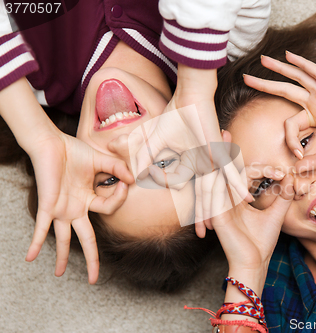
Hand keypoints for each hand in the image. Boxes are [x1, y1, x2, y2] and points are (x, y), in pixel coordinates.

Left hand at [25, 132, 133, 283]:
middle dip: (91, 260)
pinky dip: (36, 242)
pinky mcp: (48, 205)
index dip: (120, 197)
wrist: (51, 143)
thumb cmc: (74, 151)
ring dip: (61, 257)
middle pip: (86, 239)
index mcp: (88, 199)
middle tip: (94, 279)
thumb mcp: (101, 161)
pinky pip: (41, 227)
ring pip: (63, 239)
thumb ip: (117, 169)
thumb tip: (132, 180)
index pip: (109, 207)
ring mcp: (61, 209)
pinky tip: (30, 257)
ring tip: (59, 273)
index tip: (125, 182)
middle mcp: (75, 208)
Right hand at [130, 65, 251, 237]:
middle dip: (202, 216)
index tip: (185, 218)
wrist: (191, 94)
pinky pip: (228, 170)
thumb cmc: (176, 114)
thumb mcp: (155, 140)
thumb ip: (145, 157)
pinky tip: (248, 198)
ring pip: (214, 189)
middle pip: (204, 195)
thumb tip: (134, 174)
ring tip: (215, 228)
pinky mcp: (220, 150)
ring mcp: (214, 159)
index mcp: (193, 163)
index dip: (188, 204)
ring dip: (215, 208)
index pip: (191, 189)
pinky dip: (236, 183)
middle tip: (203, 235)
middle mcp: (205, 164)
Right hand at [210, 137, 293, 286]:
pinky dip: (218, 175)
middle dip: (223, 151)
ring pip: (217, 176)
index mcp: (236, 200)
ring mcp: (219, 207)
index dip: (253, 165)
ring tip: (221, 139)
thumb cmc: (262, 242)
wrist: (255, 263)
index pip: (240, 175)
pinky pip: (214, 191)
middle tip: (224, 131)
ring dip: (219, 158)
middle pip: (224, 171)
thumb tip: (291, 177)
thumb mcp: (276, 214)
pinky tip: (221, 162)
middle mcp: (225, 201)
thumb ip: (282, 196)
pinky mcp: (216, 214)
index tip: (276, 168)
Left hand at [244, 52, 315, 171]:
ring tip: (262, 58)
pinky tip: (289, 54)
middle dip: (265, 84)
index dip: (290, 140)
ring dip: (279, 68)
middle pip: (284, 90)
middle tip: (246, 78)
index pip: (290, 124)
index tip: (298, 155)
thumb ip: (312, 161)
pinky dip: (303, 63)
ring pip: (296, 77)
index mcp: (314, 117)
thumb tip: (295, 172)